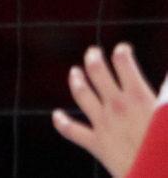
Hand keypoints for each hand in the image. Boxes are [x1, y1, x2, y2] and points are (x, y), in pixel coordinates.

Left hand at [54, 42, 158, 175]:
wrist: (158, 176)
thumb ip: (167, 95)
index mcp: (139, 97)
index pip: (124, 63)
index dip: (122, 53)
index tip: (123, 50)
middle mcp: (116, 106)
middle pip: (97, 72)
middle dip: (94, 59)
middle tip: (93, 52)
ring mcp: (104, 124)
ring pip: (82, 94)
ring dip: (77, 80)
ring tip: (75, 72)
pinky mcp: (97, 144)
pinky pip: (72, 130)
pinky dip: (62, 122)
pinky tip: (57, 116)